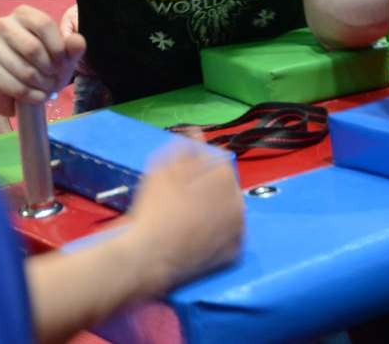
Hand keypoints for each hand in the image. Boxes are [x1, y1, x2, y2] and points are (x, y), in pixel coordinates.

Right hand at [0, 4, 85, 115]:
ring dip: (42, 85)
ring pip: (24, 70)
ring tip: (46, 87)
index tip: (64, 63)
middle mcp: (4, 24)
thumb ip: (73, 47)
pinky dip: (31, 95)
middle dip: (49, 69)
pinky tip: (37, 96)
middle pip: (33, 48)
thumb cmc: (42, 64)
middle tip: (55, 78)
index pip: (44, 24)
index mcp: (24, 14)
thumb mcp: (63, 55)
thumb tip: (77, 41)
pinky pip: (13, 85)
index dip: (58, 47)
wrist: (16, 85)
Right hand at [125, 146, 243, 293]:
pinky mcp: (234, 255)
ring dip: (216, 212)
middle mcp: (239, 203)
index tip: (183, 178)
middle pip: (226, 189)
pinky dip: (218, 236)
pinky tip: (198, 237)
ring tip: (189, 219)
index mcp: (225, 178)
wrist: (150, 256)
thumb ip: (184, 148)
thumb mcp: (162, 169)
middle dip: (210, 190)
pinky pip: (228, 238)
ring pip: (229, 214)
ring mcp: (239, 231)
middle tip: (184, 200)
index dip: (200, 169)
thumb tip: (196, 132)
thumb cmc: (154, 209)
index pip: (219, 164)